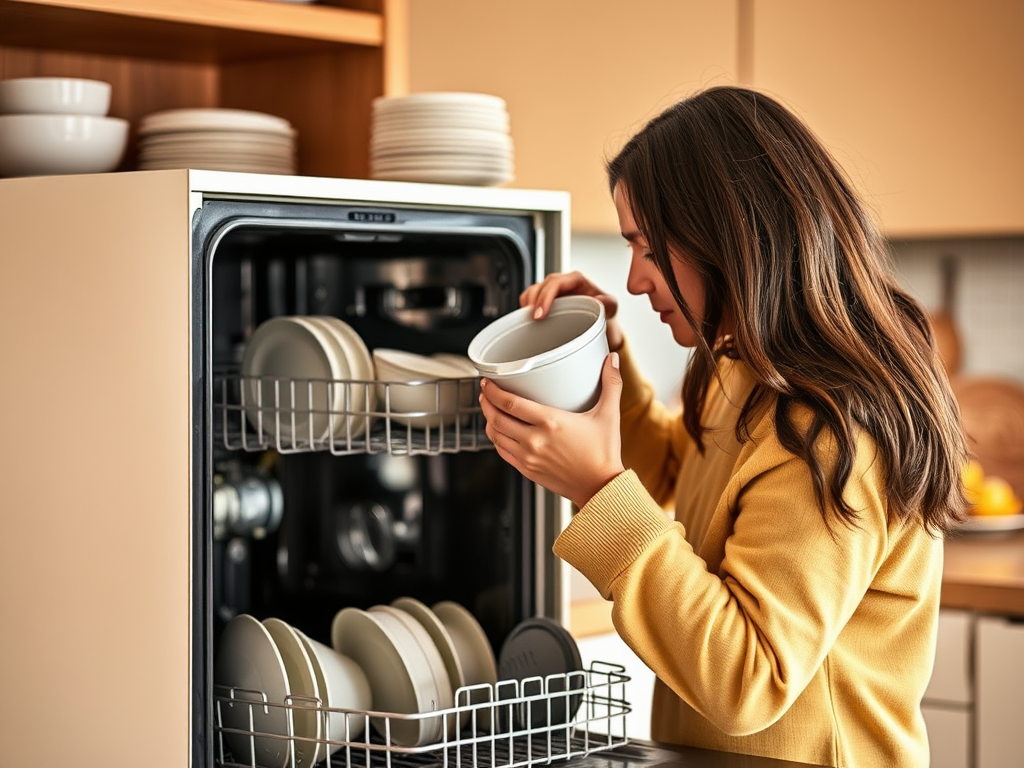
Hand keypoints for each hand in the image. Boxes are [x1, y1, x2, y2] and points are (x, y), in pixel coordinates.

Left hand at [479, 354, 625, 507]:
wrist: (601, 488)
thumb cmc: (604, 454)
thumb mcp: (609, 415)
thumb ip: (611, 384)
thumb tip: (612, 359)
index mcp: (550, 422)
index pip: (510, 403)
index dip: (493, 391)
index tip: (488, 381)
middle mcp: (534, 440)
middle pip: (497, 417)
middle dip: (486, 402)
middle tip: (486, 392)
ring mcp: (528, 457)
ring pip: (496, 435)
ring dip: (489, 420)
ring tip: (489, 409)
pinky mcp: (527, 470)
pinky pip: (502, 452)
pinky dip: (496, 439)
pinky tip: (499, 432)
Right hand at [520, 271, 623, 351]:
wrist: (602, 321)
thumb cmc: (605, 311)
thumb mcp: (612, 307)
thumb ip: (608, 302)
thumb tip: (599, 300)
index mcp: (577, 280)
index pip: (556, 282)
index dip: (546, 296)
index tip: (541, 313)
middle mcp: (563, 283)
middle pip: (542, 285)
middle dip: (534, 301)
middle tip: (533, 319)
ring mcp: (553, 291)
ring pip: (533, 290)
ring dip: (528, 304)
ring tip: (528, 319)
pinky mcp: (546, 300)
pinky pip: (530, 299)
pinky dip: (526, 307)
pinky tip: (528, 318)